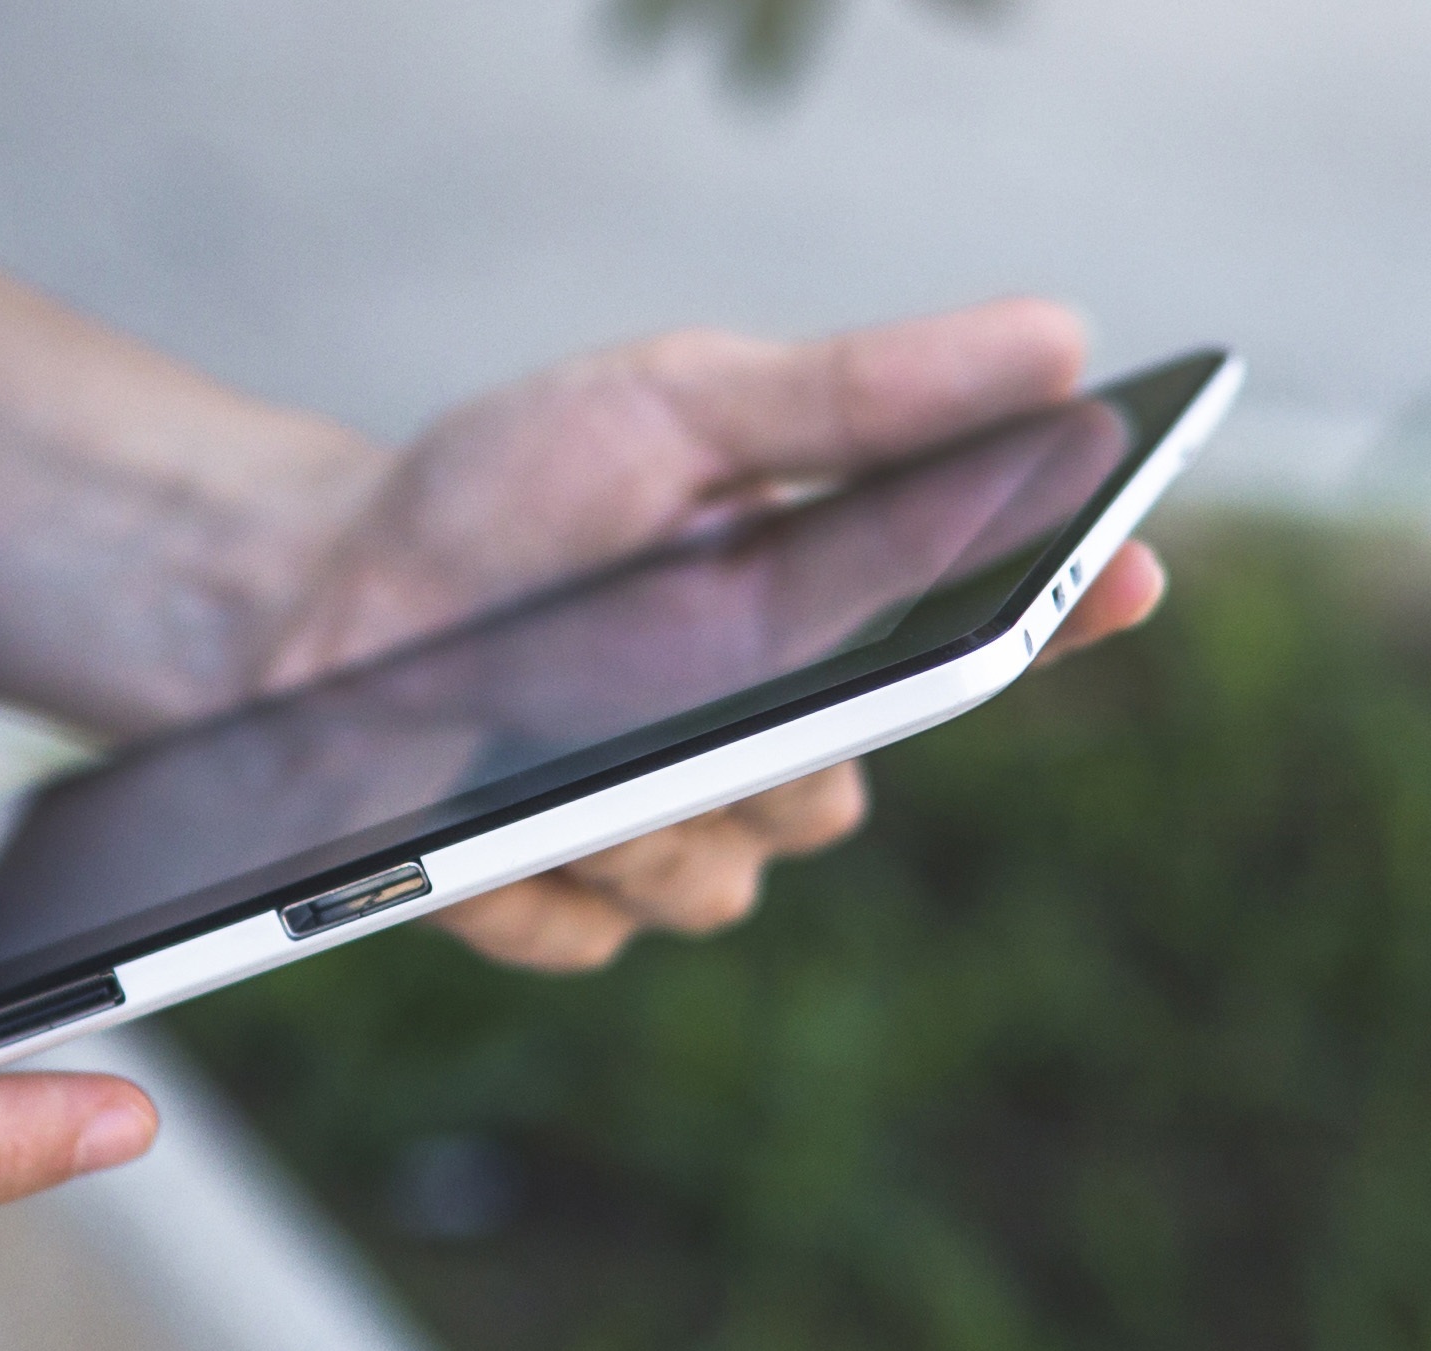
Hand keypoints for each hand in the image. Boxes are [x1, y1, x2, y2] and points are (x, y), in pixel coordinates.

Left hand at [254, 298, 1170, 971]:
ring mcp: (670, 840)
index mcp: (823, 616)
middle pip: (841, 797)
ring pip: (723, 882)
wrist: (307, 597)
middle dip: (760, 738)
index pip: (990, 630)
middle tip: (681, 658)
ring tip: (533, 722)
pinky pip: (594, 930)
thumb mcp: (675, 408)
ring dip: (633, 805)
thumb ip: (859, 398)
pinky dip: (525, 868)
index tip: (1123, 573)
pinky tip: (472, 805)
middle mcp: (767, 744)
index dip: (1073, 605)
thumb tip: (1060, 341)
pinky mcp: (565, 914)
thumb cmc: (504, 494)